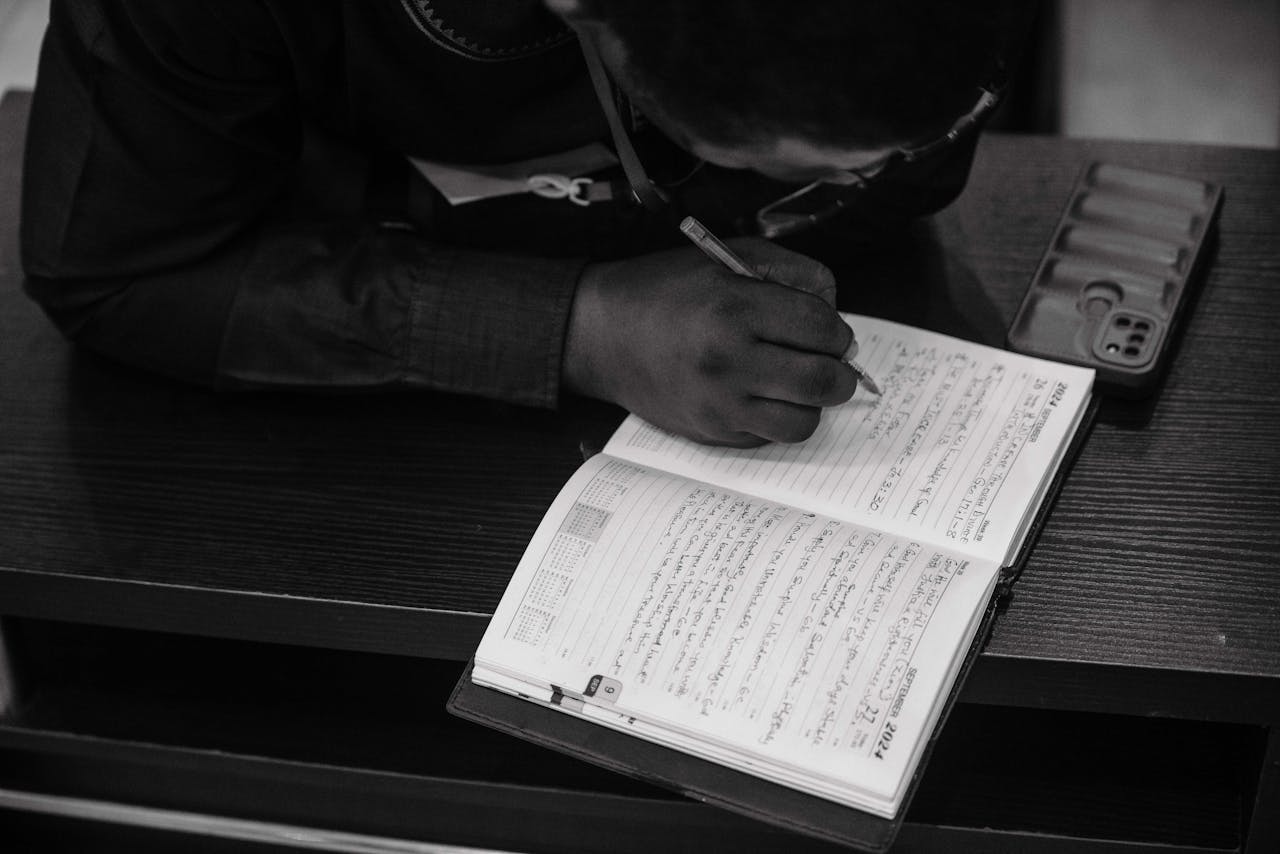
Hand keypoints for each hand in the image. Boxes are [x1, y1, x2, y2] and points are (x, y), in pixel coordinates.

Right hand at [563, 238, 858, 445]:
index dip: (838, 331)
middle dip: (840, 371)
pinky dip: (777, 418)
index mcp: (734, 309)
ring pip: (803, 422)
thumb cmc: (667, 290)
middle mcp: (727, 361)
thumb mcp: (728, 256)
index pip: (822, 329)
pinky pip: (769, 437)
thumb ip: (793, 273)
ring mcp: (718, 404)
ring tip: (796, 382)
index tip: (831, 331)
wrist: (602, 333)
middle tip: (830, 361)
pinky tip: (760, 393)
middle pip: (822, 381)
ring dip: (811, 403)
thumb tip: (836, 314)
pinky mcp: (710, 432)